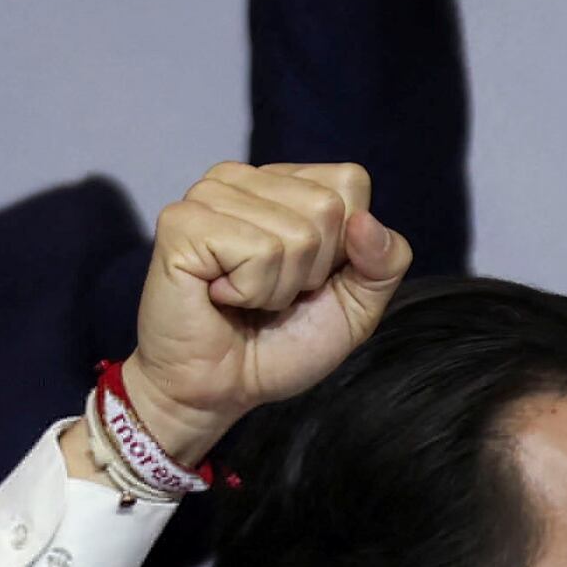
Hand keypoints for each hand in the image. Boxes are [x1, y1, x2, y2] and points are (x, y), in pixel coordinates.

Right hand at [128, 162, 411, 462]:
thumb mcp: (357, 304)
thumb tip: (364, 220)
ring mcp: (207, 194)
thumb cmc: (282, 342)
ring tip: (243, 296)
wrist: (221, 388)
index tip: (306, 277)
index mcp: (283, 183)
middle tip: (270, 292)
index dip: (345, 246)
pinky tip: (220, 295)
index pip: (351, 182)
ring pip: (296, 234)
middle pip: (327, 206)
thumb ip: (384, 261)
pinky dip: (251, 290)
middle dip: (312, 269)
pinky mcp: (182, 222)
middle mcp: (242, 178)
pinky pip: (259, 251)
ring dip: (279, 286)